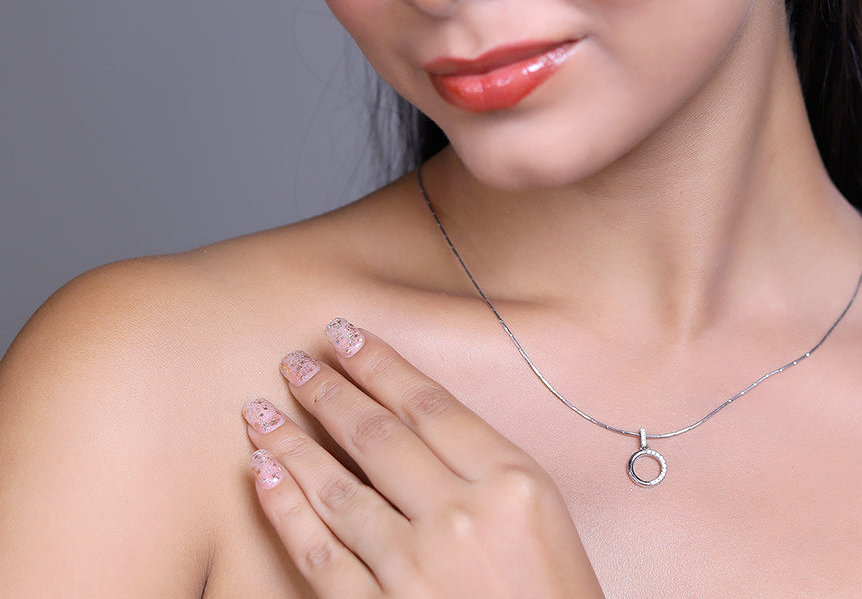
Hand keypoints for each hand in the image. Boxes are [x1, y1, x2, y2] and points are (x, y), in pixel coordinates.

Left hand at [242, 319, 604, 597]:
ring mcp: (417, 569)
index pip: (428, 404)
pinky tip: (264, 477)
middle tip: (294, 362)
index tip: (345, 334)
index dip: (379, 363)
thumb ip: (485, 464)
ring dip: (292, 444)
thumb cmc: (554, 594)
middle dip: (329, 391)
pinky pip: (321, 555)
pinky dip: (286, 511)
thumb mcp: (543, 511)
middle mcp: (461, 516)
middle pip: (378, 435)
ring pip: (338, 489)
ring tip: (261, 412)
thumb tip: (412, 419)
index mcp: (511, 481)